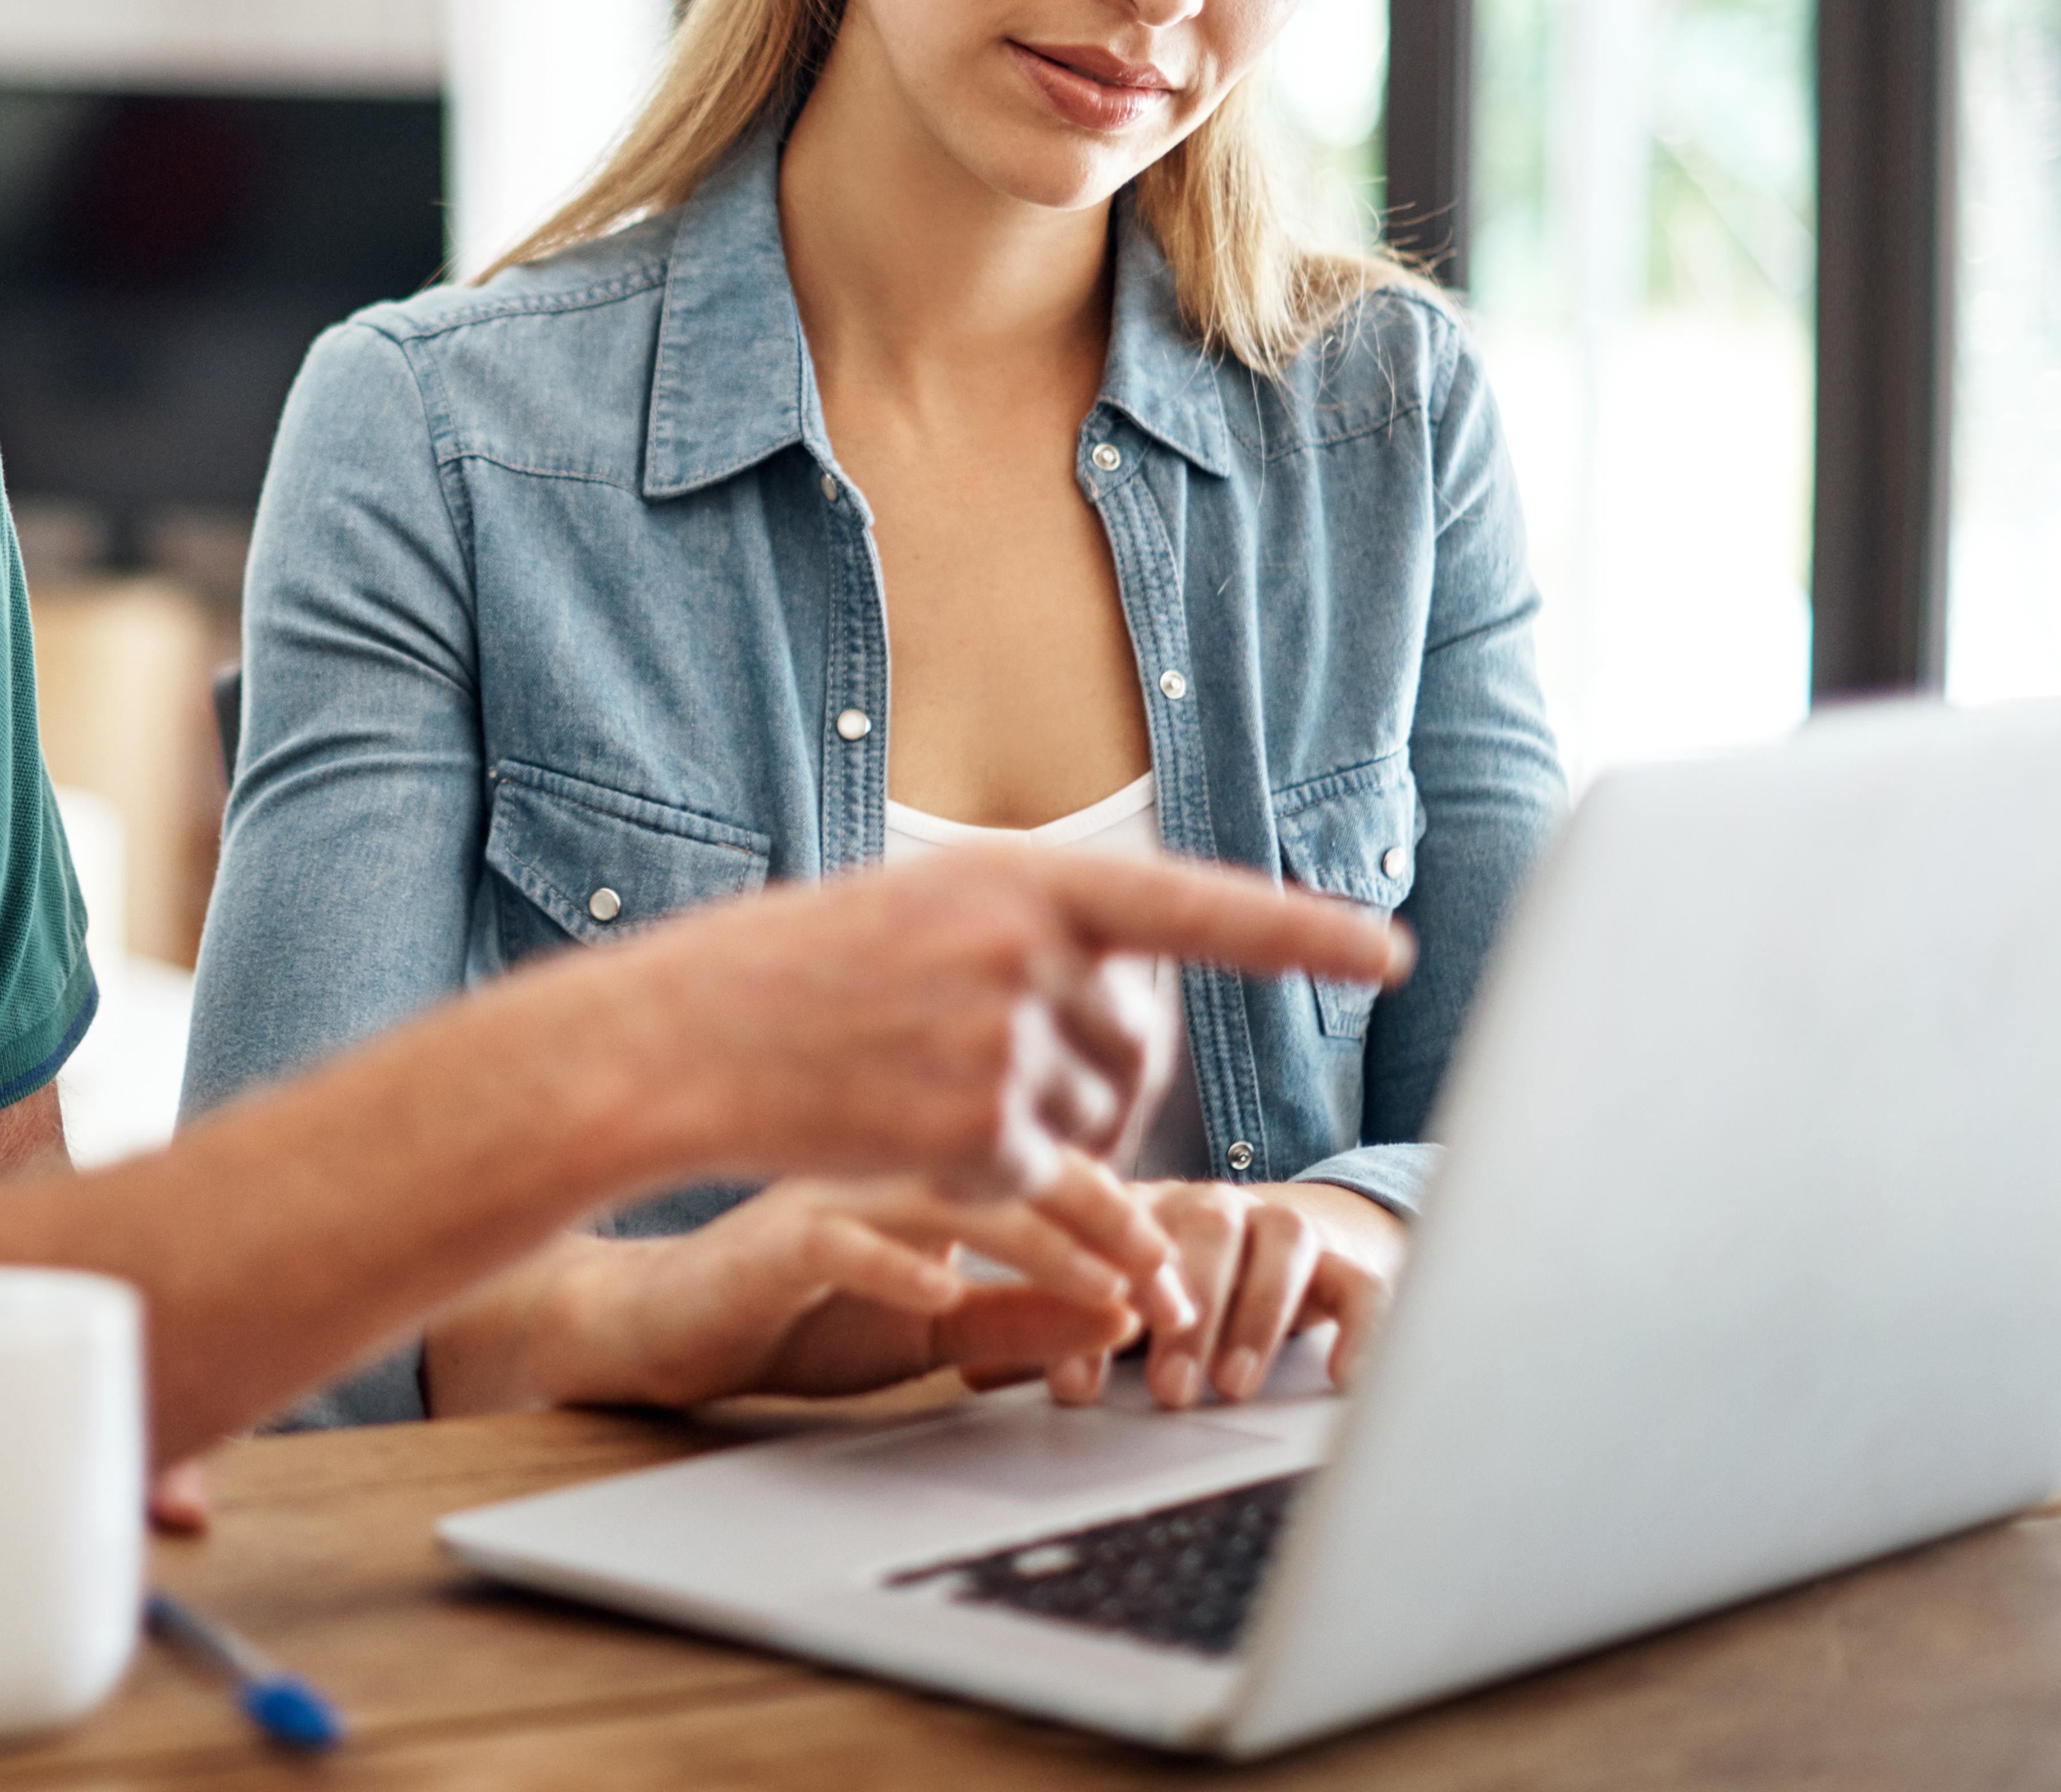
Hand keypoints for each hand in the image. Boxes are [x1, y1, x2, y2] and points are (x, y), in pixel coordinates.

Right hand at [426, 1170, 1176, 1415]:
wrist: (663, 1322)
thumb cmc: (793, 1312)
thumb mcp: (929, 1328)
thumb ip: (1017, 1318)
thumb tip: (1123, 1316)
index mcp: (928, 1171)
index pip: (1046, 1172)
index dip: (1124, 1221)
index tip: (1184, 1280)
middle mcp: (887, 1166)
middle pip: (1014, 1170)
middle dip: (1106, 1231)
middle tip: (1170, 1287)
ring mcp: (830, 1195)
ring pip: (944, 1196)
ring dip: (1032, 1246)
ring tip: (1098, 1288)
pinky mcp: (773, 1241)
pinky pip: (841, 1242)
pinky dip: (894, 1268)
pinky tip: (940, 1297)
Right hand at [600, 841, 1407, 1223]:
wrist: (674, 1042)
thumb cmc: (787, 979)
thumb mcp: (917, 918)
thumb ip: (1026, 946)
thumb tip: (1128, 1020)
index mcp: (1016, 879)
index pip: (1193, 904)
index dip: (1298, 930)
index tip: (1386, 950)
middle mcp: (1026, 951)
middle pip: (1138, 1046)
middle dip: (1092, 1077)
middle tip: (979, 1066)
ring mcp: (1004, 1045)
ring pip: (1090, 1124)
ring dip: (1033, 1134)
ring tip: (915, 1093)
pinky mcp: (978, 1137)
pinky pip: (1035, 1181)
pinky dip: (986, 1180)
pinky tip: (898, 1137)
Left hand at [1025, 1181, 1405, 1408]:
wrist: (1301, 1235)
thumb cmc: (1183, 1279)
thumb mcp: (1117, 1301)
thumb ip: (1056, 1327)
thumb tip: (975, 1370)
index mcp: (1142, 1211)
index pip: (1115, 1242)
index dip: (1094, 1310)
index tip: (1076, 1389)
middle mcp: (1212, 1207)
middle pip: (1204, 1232)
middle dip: (1184, 1315)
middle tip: (1165, 1390)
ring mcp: (1283, 1222)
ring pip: (1280, 1242)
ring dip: (1255, 1315)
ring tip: (1233, 1384)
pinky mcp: (1346, 1256)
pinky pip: (1360, 1279)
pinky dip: (1356, 1324)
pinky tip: (1339, 1374)